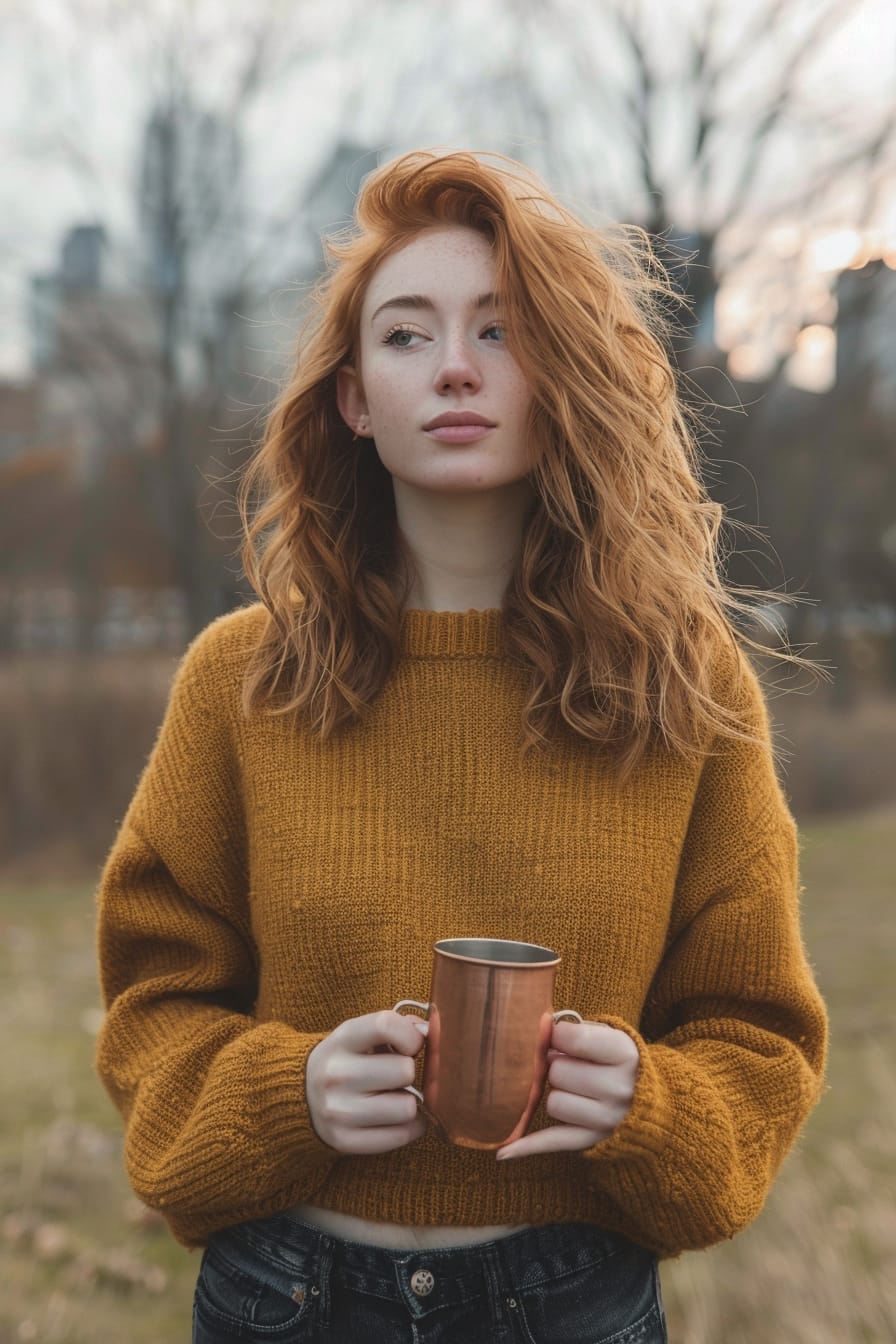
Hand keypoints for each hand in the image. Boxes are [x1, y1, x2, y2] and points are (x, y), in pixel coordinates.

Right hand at [306, 1010, 427, 1154]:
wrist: (303, 1096)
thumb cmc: (347, 1060)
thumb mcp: (361, 1035)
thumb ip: (397, 1028)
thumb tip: (431, 1033)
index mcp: (342, 1039)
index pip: (385, 1025)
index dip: (410, 1035)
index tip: (409, 1046)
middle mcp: (337, 1074)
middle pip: (405, 1071)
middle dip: (408, 1073)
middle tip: (398, 1076)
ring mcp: (339, 1111)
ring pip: (407, 1107)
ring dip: (409, 1103)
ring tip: (397, 1098)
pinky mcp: (345, 1141)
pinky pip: (401, 1136)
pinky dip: (409, 1127)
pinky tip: (396, 1118)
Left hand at [496, 1019, 638, 1159]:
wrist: (645, 1098)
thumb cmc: (615, 1059)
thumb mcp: (608, 1035)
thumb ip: (575, 1029)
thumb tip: (538, 1028)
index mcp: (625, 1054)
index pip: (571, 1038)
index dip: (559, 1035)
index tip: (563, 1037)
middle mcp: (619, 1089)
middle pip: (557, 1073)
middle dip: (558, 1066)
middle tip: (572, 1066)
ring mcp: (607, 1118)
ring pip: (553, 1103)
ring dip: (556, 1094)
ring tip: (574, 1089)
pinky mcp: (592, 1140)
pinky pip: (553, 1142)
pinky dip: (527, 1146)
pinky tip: (503, 1152)